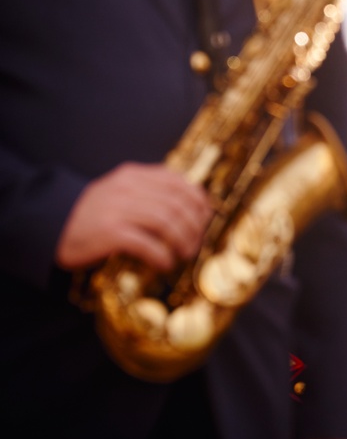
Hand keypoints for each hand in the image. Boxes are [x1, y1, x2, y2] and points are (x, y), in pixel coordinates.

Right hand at [55, 162, 211, 272]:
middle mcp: (127, 188)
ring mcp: (117, 209)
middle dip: (194, 227)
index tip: (204, 219)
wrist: (50, 225)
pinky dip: (162, 254)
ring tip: (184, 254)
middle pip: (177, 204)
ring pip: (167, 222)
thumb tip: (191, 206)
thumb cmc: (92, 213)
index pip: (179, 183)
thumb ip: (149, 191)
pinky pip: (146, 243)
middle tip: (196, 244)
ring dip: (183, 242)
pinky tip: (165, 263)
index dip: (199, 202)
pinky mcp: (108, 232)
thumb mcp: (120, 191)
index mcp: (133, 175)